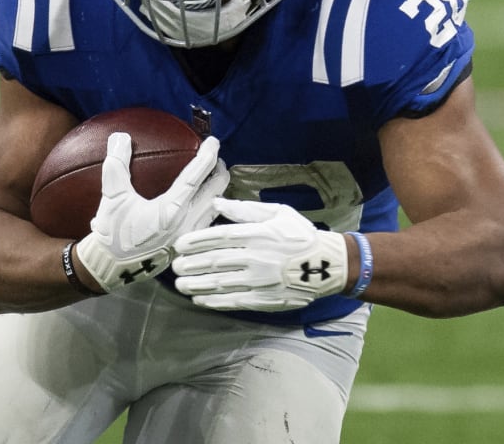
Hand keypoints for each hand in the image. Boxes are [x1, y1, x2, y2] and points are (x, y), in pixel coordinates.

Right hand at [76, 133, 228, 291]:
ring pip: (213, 210)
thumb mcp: (112, 196)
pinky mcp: (185, 247)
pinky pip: (207, 224)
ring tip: (215, 181)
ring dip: (217, 193)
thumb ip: (117, 164)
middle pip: (214, 193)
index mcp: (171, 210)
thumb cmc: (113, 232)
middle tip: (217, 160)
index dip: (206, 157)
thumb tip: (120, 137)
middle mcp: (185, 224)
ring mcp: (188, 237)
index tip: (213, 141)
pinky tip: (204, 207)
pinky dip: (210, 210)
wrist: (111, 267)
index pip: (194, 177)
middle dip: (219, 173)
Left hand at [172, 198, 349, 311]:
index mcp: (257, 234)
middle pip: (215, 261)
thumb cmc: (301, 235)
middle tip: (174, 266)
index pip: (219, 237)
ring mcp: (259, 281)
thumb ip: (244, 209)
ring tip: (180, 285)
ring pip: (220, 283)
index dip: (195, 241)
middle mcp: (255, 257)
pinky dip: (214, 301)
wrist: (329, 265)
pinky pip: (233, 301)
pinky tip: (200, 300)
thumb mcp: (277, 212)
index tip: (178, 245)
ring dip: (197, 285)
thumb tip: (216, 202)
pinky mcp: (264, 299)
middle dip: (191, 264)